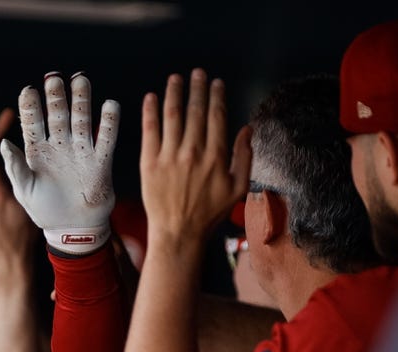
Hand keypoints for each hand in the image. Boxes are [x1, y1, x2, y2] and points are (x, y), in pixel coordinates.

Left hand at [0, 72, 118, 254]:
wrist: (72, 231)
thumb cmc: (43, 211)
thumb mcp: (24, 190)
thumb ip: (15, 167)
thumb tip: (3, 143)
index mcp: (37, 152)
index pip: (32, 123)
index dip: (30, 107)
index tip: (28, 90)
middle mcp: (59, 146)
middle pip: (57, 115)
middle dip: (56, 96)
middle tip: (54, 76)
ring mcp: (80, 152)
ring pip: (81, 120)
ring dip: (81, 101)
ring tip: (81, 79)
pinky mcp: (100, 162)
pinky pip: (106, 139)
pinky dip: (109, 123)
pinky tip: (110, 105)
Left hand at [139, 69, 250, 248]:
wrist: (178, 233)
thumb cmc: (210, 213)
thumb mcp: (238, 188)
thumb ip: (245, 156)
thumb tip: (247, 128)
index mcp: (217, 156)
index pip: (217, 116)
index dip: (216, 96)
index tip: (216, 83)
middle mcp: (193, 152)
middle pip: (195, 111)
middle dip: (197, 88)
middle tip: (197, 73)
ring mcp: (170, 157)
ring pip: (172, 116)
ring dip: (174, 93)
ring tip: (176, 79)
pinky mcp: (150, 163)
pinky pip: (149, 131)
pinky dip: (150, 112)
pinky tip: (151, 98)